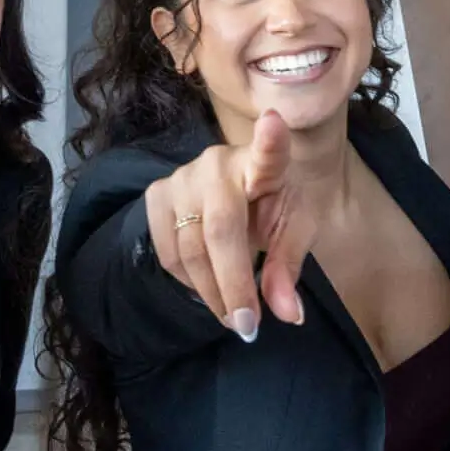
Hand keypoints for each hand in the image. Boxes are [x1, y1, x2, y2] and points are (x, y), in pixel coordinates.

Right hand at [142, 109, 311, 340]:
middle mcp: (218, 163)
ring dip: (211, 292)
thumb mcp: (293, 234)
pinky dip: (188, 280)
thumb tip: (288, 315)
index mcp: (264, 165)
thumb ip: (288, 270)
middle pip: (220, 231)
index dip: (271, 140)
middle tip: (247, 327)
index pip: (269, 151)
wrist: (242, 187)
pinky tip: (209, 288)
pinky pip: (167, 251)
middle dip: (232, 285)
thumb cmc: (273, 207)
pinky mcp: (157, 194)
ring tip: (233, 317)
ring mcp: (182, 177)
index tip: (275, 123)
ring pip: (189, 248)